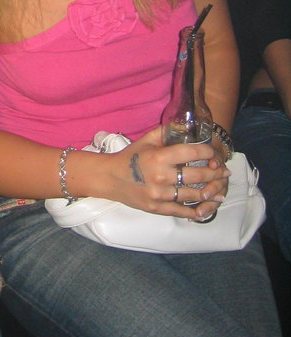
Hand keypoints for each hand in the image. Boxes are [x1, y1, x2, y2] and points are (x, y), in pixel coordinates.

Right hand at [106, 127, 229, 219]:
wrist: (111, 178)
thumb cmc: (130, 157)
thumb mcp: (147, 140)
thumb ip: (166, 132)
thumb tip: (187, 125)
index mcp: (160, 157)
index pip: (193, 153)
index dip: (209, 153)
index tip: (215, 154)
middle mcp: (161, 176)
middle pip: (198, 175)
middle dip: (216, 173)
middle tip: (225, 172)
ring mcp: (160, 195)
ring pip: (194, 195)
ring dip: (211, 192)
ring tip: (220, 190)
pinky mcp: (157, 208)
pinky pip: (182, 211)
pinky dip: (197, 211)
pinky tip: (206, 206)